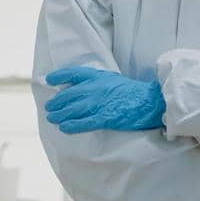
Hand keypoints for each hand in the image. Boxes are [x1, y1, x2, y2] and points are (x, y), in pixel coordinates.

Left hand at [44, 66, 164, 133]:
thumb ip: (98, 82)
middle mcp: (95, 88)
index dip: (59, 76)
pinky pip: (83, 123)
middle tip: (49, 107)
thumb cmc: (133, 91)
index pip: (74, 73)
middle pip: (68, 95)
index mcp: (98, 77)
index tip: (49, 79)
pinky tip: (64, 127)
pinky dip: (72, 125)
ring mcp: (99, 103)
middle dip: (56, 102)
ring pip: (72, 110)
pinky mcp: (104, 118)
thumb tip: (83, 87)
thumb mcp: (113, 80)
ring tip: (52, 118)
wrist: (150, 101)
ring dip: (59, 115)